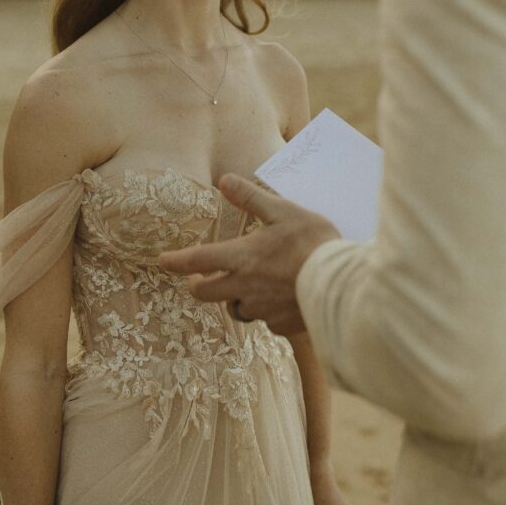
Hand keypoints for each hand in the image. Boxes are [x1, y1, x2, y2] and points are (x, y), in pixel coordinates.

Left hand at [158, 175, 339, 335]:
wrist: (342, 284)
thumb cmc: (314, 242)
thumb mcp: (284, 211)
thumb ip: (251, 198)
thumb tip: (225, 179)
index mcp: (243, 257)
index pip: (199, 260)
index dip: (176, 261)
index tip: (162, 261)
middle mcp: (246, 287)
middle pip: (205, 294)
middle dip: (198, 286)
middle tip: (199, 280)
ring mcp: (263, 309)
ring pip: (236, 309)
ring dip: (235, 298)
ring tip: (250, 286)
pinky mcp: (280, 325)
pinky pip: (265, 320)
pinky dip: (267, 310)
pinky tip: (282, 299)